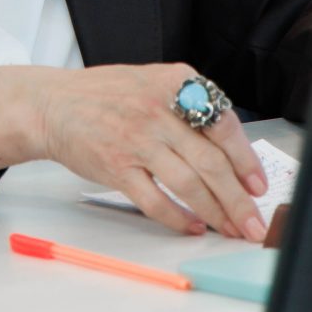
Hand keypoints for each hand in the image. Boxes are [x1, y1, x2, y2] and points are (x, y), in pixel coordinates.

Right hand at [34, 63, 267, 238]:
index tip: (259, 186)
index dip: (246, 160)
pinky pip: (155, 200)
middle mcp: (158, 110)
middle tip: (253, 223)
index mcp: (175, 83)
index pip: (224, 125)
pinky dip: (177, 217)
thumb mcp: (154, 82)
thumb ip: (190, 108)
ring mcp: (136, 139)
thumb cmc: (108, 95)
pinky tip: (191, 226)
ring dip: (215, 213)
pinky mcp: (115, 167)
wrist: (53, 104)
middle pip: (211, 162)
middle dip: (239, 199)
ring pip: (189, 184)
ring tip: (229, 229)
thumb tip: (232, 154)